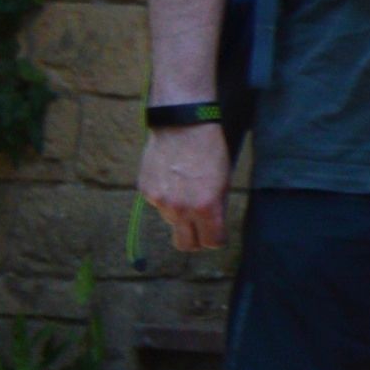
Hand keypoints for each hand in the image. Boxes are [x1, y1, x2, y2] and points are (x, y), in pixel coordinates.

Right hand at [138, 119, 233, 251]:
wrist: (182, 125)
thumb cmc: (209, 150)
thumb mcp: (224, 181)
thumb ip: (217, 208)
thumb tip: (212, 225)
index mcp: (205, 208)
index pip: (211, 243)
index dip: (216, 239)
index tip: (217, 233)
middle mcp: (181, 209)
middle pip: (185, 244)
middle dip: (195, 239)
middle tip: (200, 226)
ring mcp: (160, 201)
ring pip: (171, 221)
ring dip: (179, 213)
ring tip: (185, 187)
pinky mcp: (145, 191)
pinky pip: (157, 204)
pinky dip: (165, 196)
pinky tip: (170, 177)